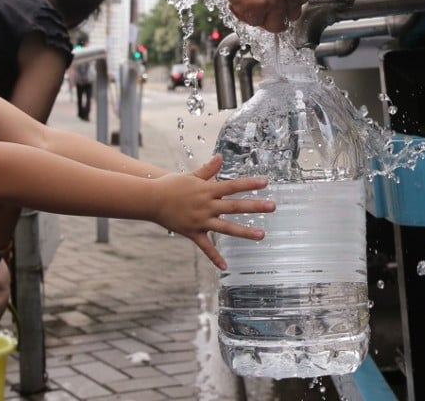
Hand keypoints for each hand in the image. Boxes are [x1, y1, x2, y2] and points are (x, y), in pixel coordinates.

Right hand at [153, 155, 274, 268]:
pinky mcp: (192, 232)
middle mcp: (207, 205)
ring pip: (226, 227)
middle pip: (235, 206)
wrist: (151, 199)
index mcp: (208, 190)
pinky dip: (215, 257)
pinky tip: (225, 266)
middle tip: (273, 206)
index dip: (249, 184)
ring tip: (261, 236)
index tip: (266, 182)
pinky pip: (206, 247)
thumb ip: (208, 170)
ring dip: (244, 232)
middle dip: (255, 206)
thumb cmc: (171, 185)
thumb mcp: (191, 175)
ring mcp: (200, 220)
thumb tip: (220, 157)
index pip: (233, 186)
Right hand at [202, 0, 309, 32]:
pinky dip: (245, 16)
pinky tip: (236, 3)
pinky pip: (256, 22)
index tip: (279, 1)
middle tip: (263, 5)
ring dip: (263, 18)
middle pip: (294, 11)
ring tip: (248, 4)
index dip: (289, 0)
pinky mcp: (258, 4)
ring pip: (277, 23)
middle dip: (279, 11)